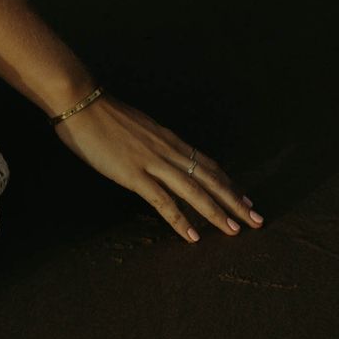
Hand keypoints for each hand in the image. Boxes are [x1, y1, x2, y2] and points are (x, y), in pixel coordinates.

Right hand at [55, 95, 262, 241]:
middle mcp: (168, 150)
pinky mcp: (134, 174)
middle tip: (256, 219)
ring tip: (234, 230)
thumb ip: (151, 144)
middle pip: (209, 178)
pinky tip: (193, 236)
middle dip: (235, 200)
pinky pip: (163, 201)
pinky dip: (181, 219)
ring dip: (216, 211)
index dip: (228, 183)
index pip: (207, 164)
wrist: (82, 102)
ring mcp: (152, 162)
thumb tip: (158, 157)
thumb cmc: (102, 115)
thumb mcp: (137, 129)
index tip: (245, 198)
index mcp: (169, 140)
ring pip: (194, 190)